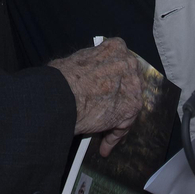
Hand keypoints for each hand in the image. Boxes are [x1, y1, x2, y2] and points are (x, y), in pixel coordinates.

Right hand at [49, 38, 146, 156]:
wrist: (62, 96)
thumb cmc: (62, 78)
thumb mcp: (78, 59)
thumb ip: (91, 65)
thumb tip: (85, 73)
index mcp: (115, 47)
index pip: (120, 63)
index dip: (114, 77)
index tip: (109, 86)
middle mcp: (128, 64)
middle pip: (129, 84)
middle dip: (119, 98)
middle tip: (106, 110)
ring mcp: (132, 86)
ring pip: (128, 105)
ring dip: (117, 120)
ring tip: (104, 134)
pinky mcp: (130, 108)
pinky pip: (123, 125)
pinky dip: (113, 137)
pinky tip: (104, 146)